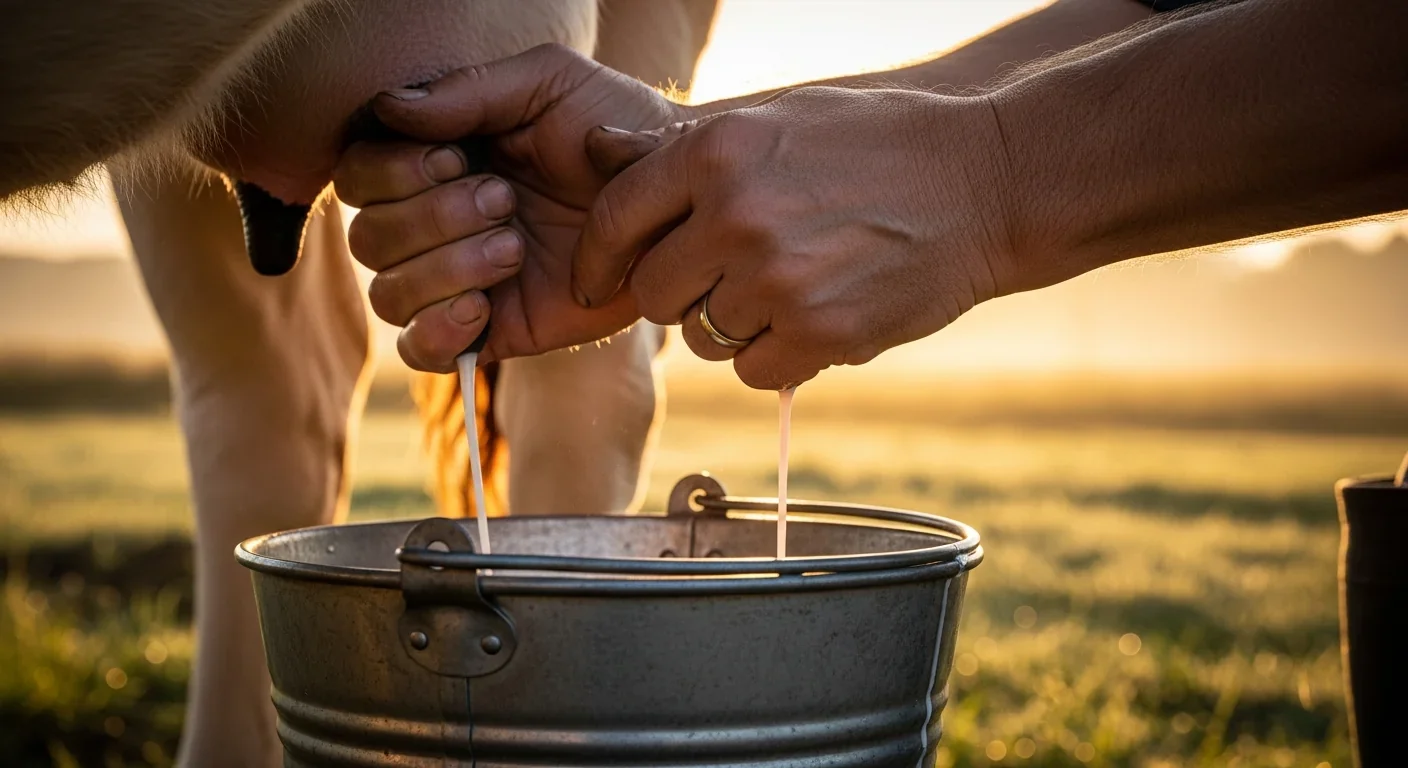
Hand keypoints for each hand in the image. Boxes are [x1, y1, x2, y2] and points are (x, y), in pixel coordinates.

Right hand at [333, 43, 689, 370]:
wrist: (675, 197)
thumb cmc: (614, 129)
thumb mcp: (547, 85)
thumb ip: (467, 93)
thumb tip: (388, 108)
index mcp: (435, 160)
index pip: (359, 175)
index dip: (393, 172)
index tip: (456, 157)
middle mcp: (436, 222)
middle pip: (368, 237)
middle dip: (432, 218)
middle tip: (506, 201)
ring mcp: (460, 280)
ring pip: (388, 294)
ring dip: (445, 268)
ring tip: (514, 248)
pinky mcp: (491, 330)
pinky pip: (421, 352)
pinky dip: (437, 331)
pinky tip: (483, 305)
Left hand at [573, 86, 1016, 389]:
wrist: (988, 181)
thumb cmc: (879, 142)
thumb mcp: (778, 119)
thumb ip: (684, 147)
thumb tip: (597, 151)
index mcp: (718, 151)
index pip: (616, 218)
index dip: (598, 258)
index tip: (597, 281)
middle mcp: (738, 215)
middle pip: (655, 292)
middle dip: (679, 293)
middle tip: (723, 278)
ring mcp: (779, 280)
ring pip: (704, 338)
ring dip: (731, 326)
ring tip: (786, 289)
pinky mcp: (822, 333)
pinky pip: (755, 371)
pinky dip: (776, 358)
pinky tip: (814, 318)